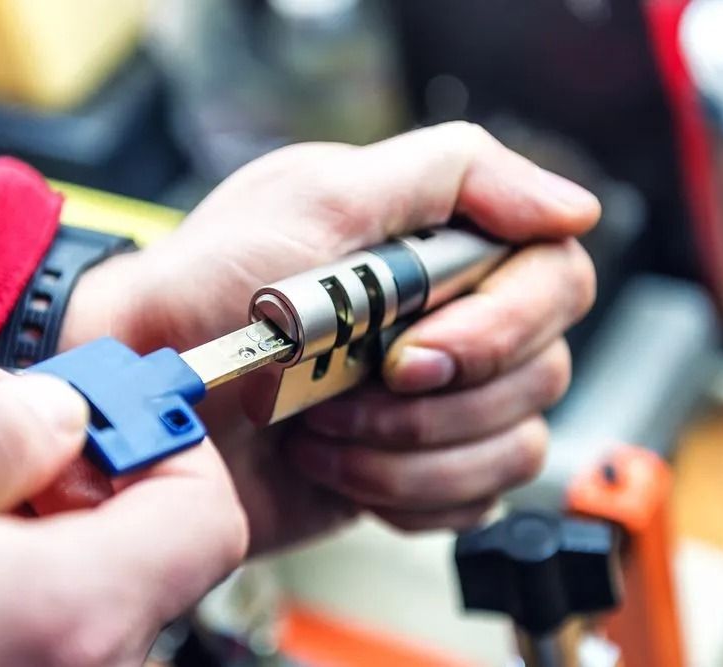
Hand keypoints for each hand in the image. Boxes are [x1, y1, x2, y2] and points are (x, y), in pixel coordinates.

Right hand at [0, 358, 246, 666]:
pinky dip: (21, 597)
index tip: (98, 418)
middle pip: (150, 550)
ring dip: (40, 542)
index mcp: (67, 619)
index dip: (160, 449)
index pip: (206, 516)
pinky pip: (62, 642)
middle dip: (82, 488)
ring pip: (100, 595)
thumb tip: (56, 409)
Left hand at [62, 122, 598, 551]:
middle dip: (435, 403)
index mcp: (437, 250)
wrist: (150, 398)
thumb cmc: (206, 292)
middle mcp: (448, 322)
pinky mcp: (414, 471)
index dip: (504, 325)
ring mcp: (434, 404)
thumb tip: (572, 209)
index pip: (553, 280)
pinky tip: (337, 467)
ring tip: (321, 429)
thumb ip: (453, 175)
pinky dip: (402, 494)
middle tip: (351, 387)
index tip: (415, 351)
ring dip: (408, 453)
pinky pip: (472, 501)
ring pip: (513, 447)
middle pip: (543, 371)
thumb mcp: (317, 196)